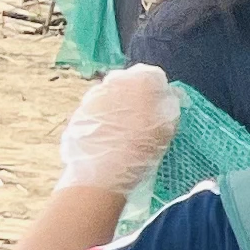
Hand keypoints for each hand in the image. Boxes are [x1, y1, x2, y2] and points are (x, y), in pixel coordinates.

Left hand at [55, 64, 179, 192]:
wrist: (99, 173)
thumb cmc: (139, 152)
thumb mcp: (166, 131)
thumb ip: (170, 107)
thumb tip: (170, 95)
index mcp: (139, 83)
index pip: (154, 76)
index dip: (160, 91)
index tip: (163, 106)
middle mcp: (113, 83)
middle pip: (129, 81)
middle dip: (138, 94)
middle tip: (145, 116)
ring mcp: (93, 96)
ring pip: (112, 93)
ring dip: (120, 104)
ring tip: (126, 128)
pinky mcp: (79, 111)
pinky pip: (98, 107)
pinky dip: (105, 116)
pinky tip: (109, 134)